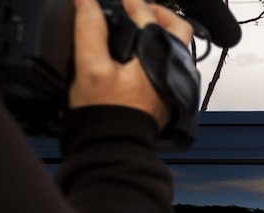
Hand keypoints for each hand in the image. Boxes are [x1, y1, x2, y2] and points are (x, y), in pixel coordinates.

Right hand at [70, 0, 193, 127]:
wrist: (114, 147)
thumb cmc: (106, 113)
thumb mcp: (90, 66)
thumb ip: (89, 29)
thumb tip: (86, 0)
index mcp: (159, 56)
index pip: (148, 14)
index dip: (130, 1)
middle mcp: (173, 69)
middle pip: (177, 29)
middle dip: (157, 14)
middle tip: (137, 9)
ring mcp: (172, 84)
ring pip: (174, 48)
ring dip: (158, 34)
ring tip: (137, 29)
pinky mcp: (167, 96)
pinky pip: (168, 65)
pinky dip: (156, 53)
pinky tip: (138, 55)